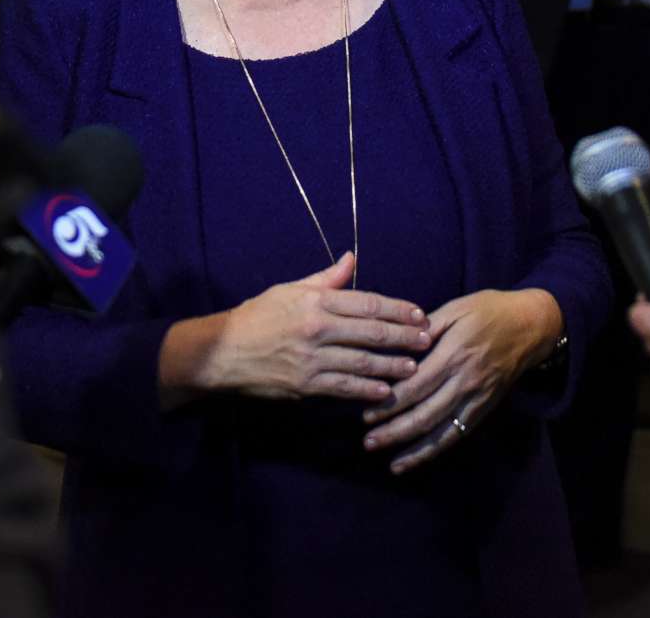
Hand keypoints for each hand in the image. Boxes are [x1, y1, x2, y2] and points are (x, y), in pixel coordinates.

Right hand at [201, 251, 431, 403]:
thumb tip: (352, 258)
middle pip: (371, 332)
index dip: (397, 309)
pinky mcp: (305, 384)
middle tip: (427, 340)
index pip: (367, 303)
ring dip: (392, 366)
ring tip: (415, 368)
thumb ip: (325, 279)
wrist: (222, 351)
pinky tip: (385, 391)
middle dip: (404, 337)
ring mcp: (311, 358)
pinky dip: (366, 390)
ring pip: (362, 362)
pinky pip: (343, 387)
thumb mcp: (289, 289)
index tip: (419, 313)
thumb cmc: (257, 316)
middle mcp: (317, 328)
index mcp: (316, 301)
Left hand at [362, 288, 560, 474]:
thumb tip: (397, 340)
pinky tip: (416, 460)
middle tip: (368, 442)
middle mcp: (465, 381)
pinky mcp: (485, 408)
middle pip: (425, 414)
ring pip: (442, 431)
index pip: (416, 385)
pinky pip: (458, 434)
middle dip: (395, 431)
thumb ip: (426, 326)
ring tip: (390, 462)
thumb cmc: (489, 311)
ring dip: (414, 449)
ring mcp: (477, 398)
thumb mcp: (456, 307)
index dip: (390, 402)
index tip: (366, 414)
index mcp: (454, 353)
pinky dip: (436, 451)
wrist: (531, 327)